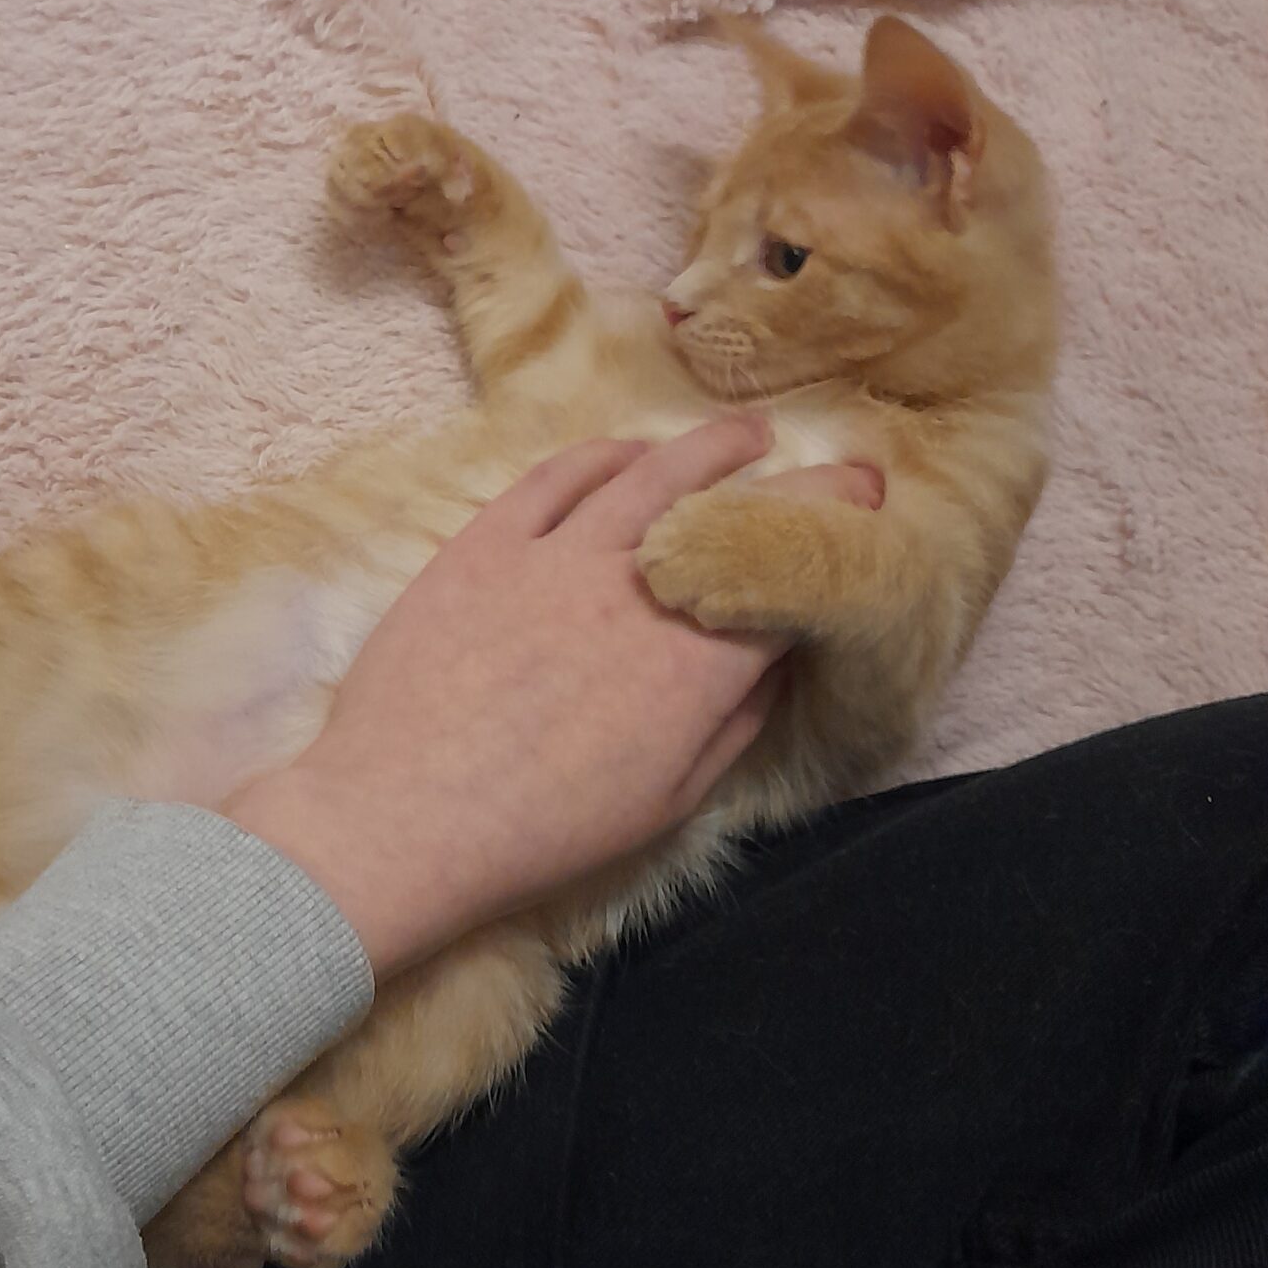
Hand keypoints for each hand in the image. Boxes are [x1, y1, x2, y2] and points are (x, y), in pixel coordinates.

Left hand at [224, 418, 879, 977]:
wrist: (404, 815)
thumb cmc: (541, 831)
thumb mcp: (667, 803)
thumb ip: (733, 727)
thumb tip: (773, 667)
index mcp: (693, 665)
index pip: (784, 576)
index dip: (832, 529)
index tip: (863, 496)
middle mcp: (635, 592)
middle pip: (726, 510)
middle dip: (786, 477)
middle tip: (818, 458)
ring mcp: (556, 556)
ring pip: (647, 474)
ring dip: (703, 447)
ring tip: (740, 436)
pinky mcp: (486, 543)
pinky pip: (556, 478)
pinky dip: (603, 456)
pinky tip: (628, 453)